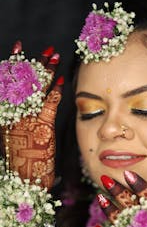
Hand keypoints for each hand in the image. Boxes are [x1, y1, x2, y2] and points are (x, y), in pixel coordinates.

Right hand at [0, 41, 62, 189]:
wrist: (24, 177)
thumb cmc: (20, 159)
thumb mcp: (11, 134)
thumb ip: (16, 117)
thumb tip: (23, 103)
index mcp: (4, 112)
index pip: (8, 81)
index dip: (14, 63)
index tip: (19, 49)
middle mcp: (13, 111)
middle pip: (24, 80)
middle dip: (35, 62)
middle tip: (46, 49)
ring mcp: (27, 117)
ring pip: (36, 88)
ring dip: (47, 70)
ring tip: (54, 56)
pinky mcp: (41, 125)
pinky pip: (49, 103)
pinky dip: (55, 90)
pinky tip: (61, 79)